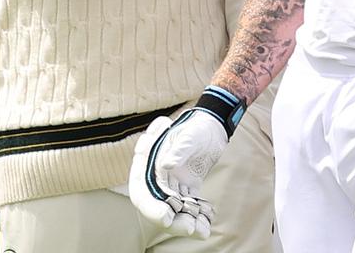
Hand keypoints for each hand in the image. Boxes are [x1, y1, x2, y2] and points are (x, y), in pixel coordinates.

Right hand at [128, 87, 245, 237]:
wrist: (213, 124)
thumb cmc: (197, 126)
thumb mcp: (190, 134)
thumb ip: (178, 148)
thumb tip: (166, 165)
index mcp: (149, 162)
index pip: (141, 190)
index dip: (151, 207)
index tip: (166, 218)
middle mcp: (157, 175)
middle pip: (157, 205)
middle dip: (172, 220)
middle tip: (190, 229)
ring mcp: (171, 182)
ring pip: (173, 208)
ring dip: (184, 222)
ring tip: (202, 231)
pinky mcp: (185, 186)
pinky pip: (187, 205)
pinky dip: (195, 215)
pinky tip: (206, 224)